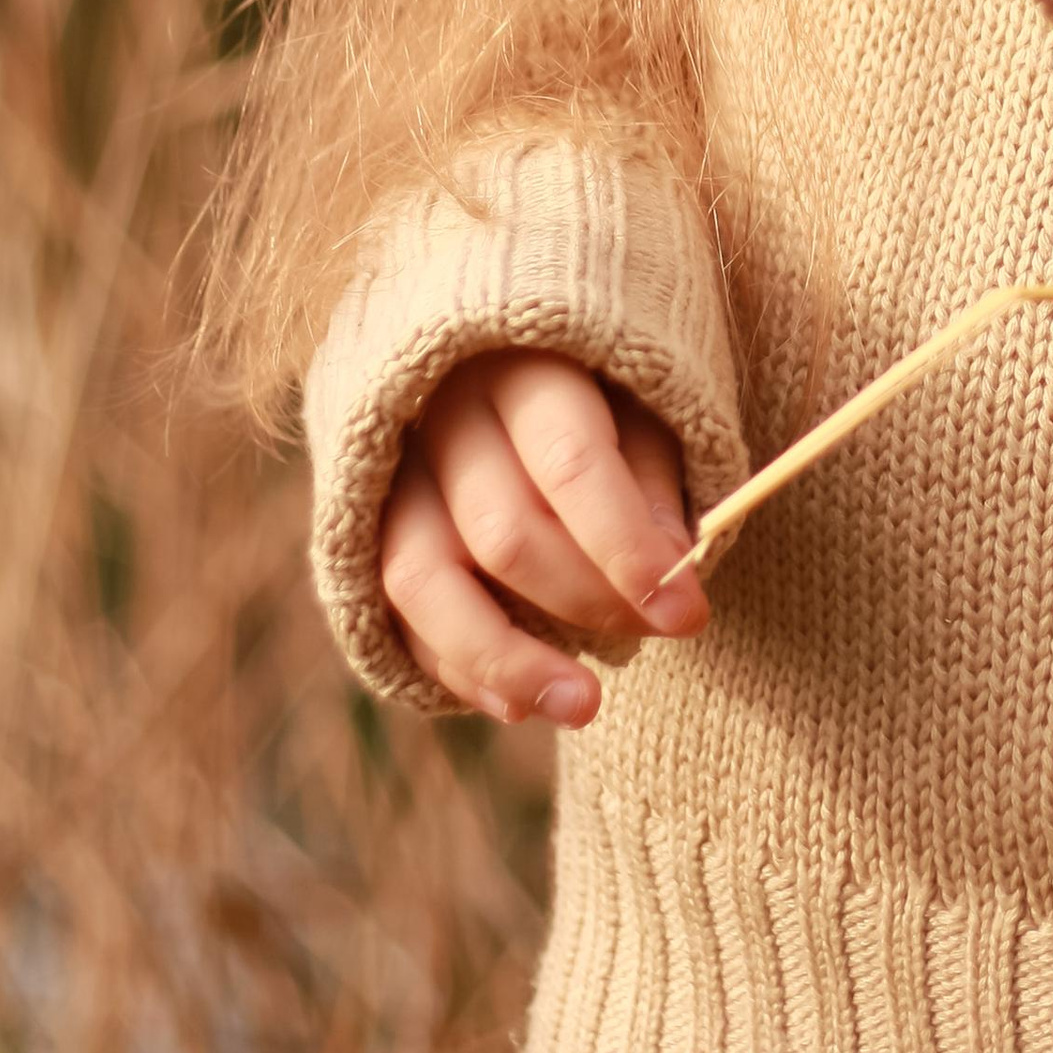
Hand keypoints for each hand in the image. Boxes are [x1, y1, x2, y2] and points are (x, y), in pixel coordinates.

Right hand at [380, 348, 709, 728]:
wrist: (504, 345)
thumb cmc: (599, 378)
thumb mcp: (646, 399)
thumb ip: (654, 477)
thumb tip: (671, 572)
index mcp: (523, 362)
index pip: (569, 464)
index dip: (627, 547)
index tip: (687, 613)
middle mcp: (443, 413)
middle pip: (502, 530)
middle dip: (588, 601)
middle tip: (662, 635)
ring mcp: (391, 473)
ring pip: (423, 581)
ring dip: (505, 660)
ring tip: (584, 708)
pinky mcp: (365, 527)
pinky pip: (395, 614)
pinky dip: (457, 667)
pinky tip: (518, 703)